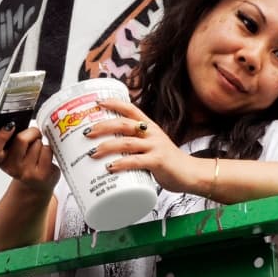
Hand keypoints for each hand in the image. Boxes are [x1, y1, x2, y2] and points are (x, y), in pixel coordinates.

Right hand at [0, 124, 59, 193]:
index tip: (9, 126)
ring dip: (40, 142)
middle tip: (34, 134)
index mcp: (1, 160)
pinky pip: (48, 150)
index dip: (0, 137)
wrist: (36, 184)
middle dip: (31, 132)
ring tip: (38, 151)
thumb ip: (13, 138)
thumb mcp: (14, 151)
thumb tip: (21, 122)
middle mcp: (12, 168)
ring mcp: (27, 173)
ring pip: (37, 143)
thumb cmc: (25, 162)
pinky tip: (45, 157)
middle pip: (21, 139)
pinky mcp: (42, 175)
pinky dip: (49, 150)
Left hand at [85, 98, 208, 194]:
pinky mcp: (158, 161)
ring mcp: (155, 146)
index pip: (130, 109)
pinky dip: (121, 164)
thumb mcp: (151, 147)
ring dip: (107, 146)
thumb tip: (108, 148)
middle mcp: (151, 133)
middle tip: (86, 133)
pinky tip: (110, 167)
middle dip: (102, 126)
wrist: (191, 173)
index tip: (97, 103)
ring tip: (93, 153)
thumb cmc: (167, 162)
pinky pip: (136, 161)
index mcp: (149, 127)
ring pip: (126, 142)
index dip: (113, 103)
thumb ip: (134, 145)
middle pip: (123, 123)